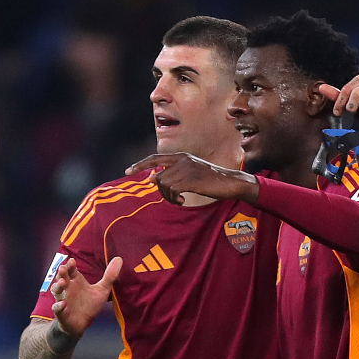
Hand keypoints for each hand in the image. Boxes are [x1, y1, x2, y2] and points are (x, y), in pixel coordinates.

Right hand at [50, 256, 122, 337]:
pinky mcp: (61, 312)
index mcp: (76, 281)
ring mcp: (63, 299)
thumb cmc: (89, 304)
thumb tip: (119, 258)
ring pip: (56, 291)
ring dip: (58, 287)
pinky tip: (63, 304)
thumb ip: (109, 276)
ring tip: (62, 283)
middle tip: (63, 268)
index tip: (72, 261)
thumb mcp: (102, 290)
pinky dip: (58, 306)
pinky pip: (57, 308)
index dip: (70, 266)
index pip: (71, 270)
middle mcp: (67, 288)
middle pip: (61, 278)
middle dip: (61, 273)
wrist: (81, 323)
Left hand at [126, 152, 257, 205]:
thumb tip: (151, 178)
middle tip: (173, 199)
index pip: (154, 158)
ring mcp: (186, 169)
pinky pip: (172, 190)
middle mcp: (182, 160)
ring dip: (168, 197)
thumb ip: (173, 174)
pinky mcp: (191, 180)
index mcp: (181, 157)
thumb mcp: (191, 173)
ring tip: (179, 200)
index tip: (128, 172)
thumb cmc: (211, 180)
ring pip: (163, 184)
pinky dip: (174, 199)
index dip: (140, 165)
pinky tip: (182, 202)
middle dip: (161, 192)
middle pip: (158, 177)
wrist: (230, 182)